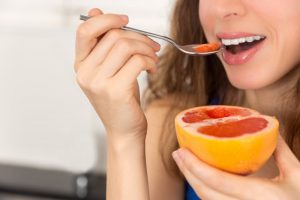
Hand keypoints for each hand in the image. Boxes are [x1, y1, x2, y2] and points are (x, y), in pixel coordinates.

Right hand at [74, 8, 159, 140]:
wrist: (124, 131)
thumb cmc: (120, 100)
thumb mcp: (109, 70)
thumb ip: (103, 44)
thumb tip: (95, 12)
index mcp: (81, 64)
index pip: (85, 30)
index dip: (107, 19)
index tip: (126, 20)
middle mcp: (85, 72)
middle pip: (113, 36)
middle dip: (139, 37)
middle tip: (152, 46)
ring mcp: (98, 82)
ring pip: (126, 46)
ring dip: (147, 48)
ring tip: (153, 59)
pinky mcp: (115, 90)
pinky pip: (137, 61)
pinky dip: (150, 61)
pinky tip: (152, 69)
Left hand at [172, 135, 299, 199]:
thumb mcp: (298, 176)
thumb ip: (281, 151)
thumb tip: (268, 127)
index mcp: (259, 196)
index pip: (218, 181)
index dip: (195, 166)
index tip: (180, 151)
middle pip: (205, 192)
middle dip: (187, 172)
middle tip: (178, 154)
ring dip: (193, 181)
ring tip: (185, 164)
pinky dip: (204, 191)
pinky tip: (201, 179)